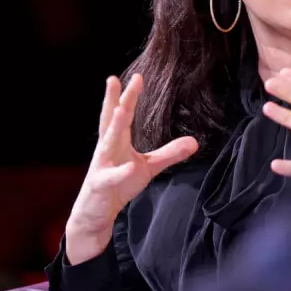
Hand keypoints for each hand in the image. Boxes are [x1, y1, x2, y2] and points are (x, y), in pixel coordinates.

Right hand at [65, 74, 198, 264]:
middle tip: (113, 79)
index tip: (138, 76)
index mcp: (117, 141)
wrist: (95, 214)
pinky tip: (129, 167)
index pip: (122, 114)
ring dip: (114, 126)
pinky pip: (111, 178)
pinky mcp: (101, 185)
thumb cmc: (119, 186)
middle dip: (113, 99)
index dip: (129, 95)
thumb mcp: (147, 167)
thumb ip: (169, 154)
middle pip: (110, 120)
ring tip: (122, 109)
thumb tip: (195, 142)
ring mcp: (102, 166)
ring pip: (107, 143)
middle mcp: (106, 149)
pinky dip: (120, 173)